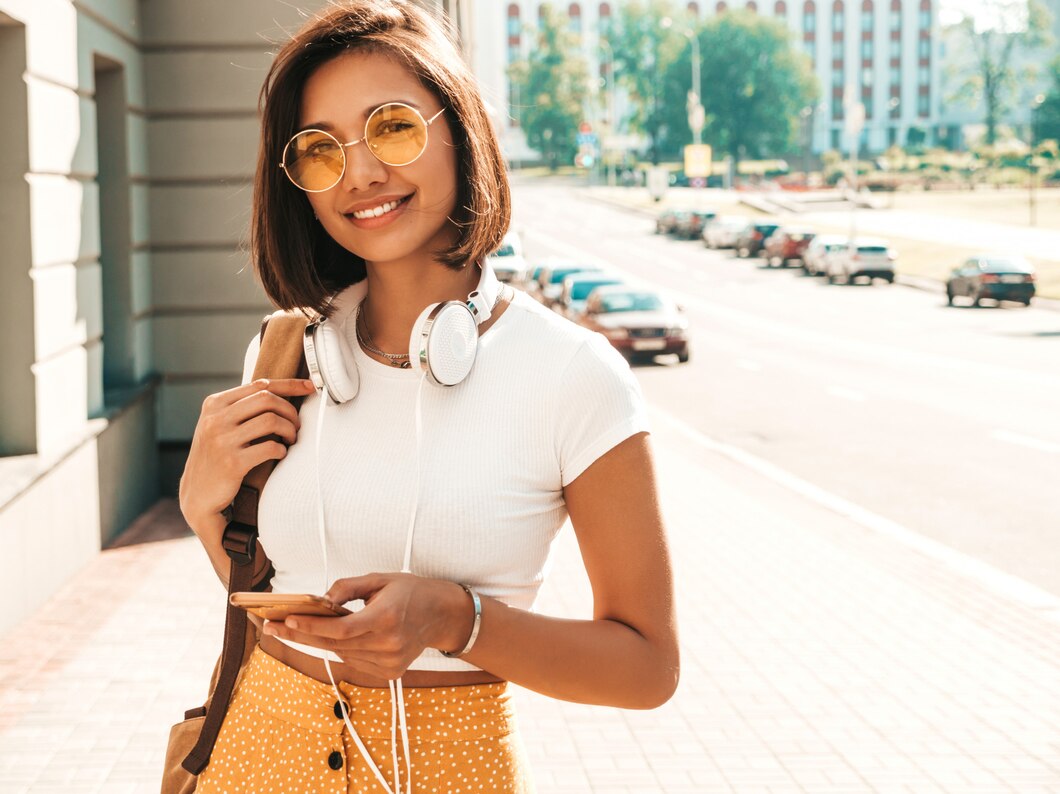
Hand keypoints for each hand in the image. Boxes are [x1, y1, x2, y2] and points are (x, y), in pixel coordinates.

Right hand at [179, 377, 315, 525]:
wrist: (198, 494)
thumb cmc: (216, 455)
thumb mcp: (220, 424)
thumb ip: (241, 407)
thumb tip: (280, 390)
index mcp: (214, 403)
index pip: (259, 385)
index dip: (289, 385)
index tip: (309, 387)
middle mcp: (215, 419)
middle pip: (267, 399)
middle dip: (290, 411)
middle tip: (296, 425)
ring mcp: (222, 440)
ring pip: (271, 420)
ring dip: (289, 430)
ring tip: (290, 439)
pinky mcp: (232, 463)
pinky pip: (269, 447)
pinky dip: (281, 449)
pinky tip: (280, 453)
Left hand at [262, 573, 470, 679]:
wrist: (443, 616)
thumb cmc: (411, 592)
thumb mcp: (381, 579)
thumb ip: (348, 587)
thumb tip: (320, 599)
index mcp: (386, 618)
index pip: (340, 629)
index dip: (311, 626)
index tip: (285, 620)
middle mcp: (388, 644)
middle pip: (334, 645)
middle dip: (300, 635)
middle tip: (271, 627)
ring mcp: (389, 662)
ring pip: (341, 654)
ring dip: (316, 642)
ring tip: (291, 629)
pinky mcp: (390, 673)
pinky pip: (354, 662)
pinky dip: (339, 650)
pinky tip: (329, 638)